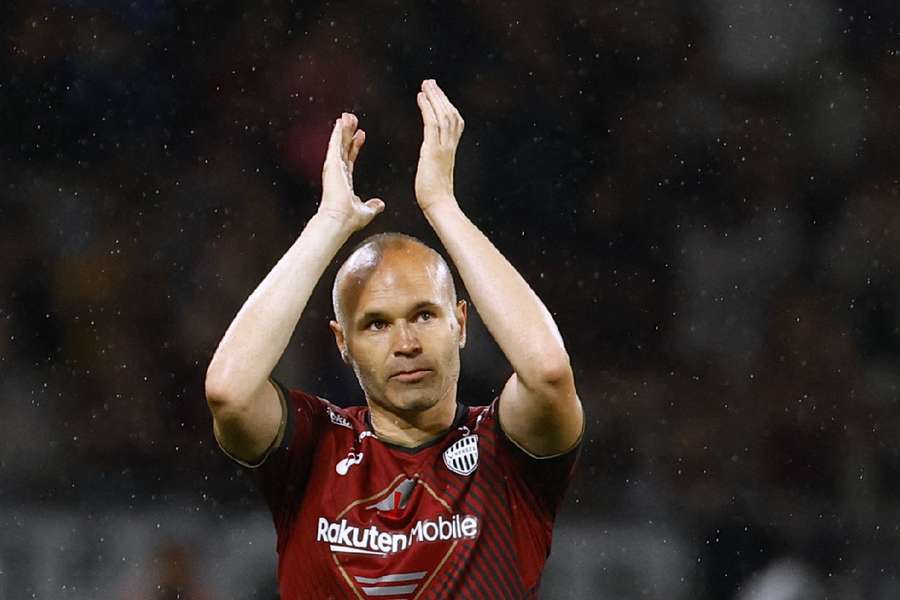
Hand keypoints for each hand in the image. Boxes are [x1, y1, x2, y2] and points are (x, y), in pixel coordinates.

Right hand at [318, 113, 383, 230]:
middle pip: (344, 148)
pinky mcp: (332, 164)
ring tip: (347, 116)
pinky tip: (340, 122)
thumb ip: (372, 206)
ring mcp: (334, 168)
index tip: (361, 135)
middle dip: (348, 133)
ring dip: (342, 129)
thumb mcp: (366, 211)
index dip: (356, 146)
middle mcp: (338, 173)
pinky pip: (335, 145)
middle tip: (352, 120)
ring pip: (339, 143)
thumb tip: (379, 204)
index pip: (351, 159)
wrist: (340, 220)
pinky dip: (337, 133)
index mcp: (345, 181)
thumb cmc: (349, 219)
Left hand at [415, 79, 463, 211]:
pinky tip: (421, 98)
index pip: (454, 122)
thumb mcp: (435, 173)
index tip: (436, 95)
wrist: (439, 206)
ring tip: (426, 85)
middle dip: (440, 97)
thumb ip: (434, 161)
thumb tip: (430, 160)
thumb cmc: (434, 196)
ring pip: (443, 115)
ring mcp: (443, 148)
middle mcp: (449, 146)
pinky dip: (427, 109)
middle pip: (450, 114)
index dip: (446, 106)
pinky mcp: (434, 151)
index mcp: (450, 150)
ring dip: (434, 98)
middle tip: (430, 82)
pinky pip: (432, 124)